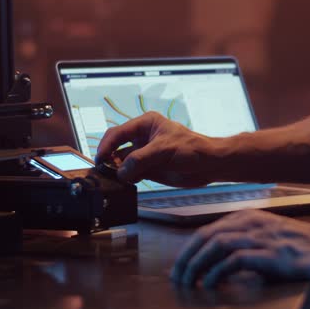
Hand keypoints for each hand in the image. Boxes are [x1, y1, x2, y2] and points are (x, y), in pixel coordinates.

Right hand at [95, 112, 217, 186]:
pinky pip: (131, 173)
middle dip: (109, 159)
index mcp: (145, 124)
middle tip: (103, 171)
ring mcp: (145, 154)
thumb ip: (140, 159)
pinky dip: (126, 179)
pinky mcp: (148, 168)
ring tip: (113, 180)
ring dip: (117, 171)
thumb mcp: (164, 150)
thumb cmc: (192, 148)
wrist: (208, 165)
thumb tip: (121, 171)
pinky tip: (124, 184)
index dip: (106, 145)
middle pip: (116, 147)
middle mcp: (142, 138)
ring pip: (122, 162)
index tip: (101, 159)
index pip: (118, 133)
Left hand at [170, 209, 309, 287]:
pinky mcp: (272, 254)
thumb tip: (214, 262)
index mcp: (248, 218)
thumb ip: (244, 242)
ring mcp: (262, 238)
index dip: (188, 249)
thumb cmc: (299, 244)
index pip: (207, 230)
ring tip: (189, 282)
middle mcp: (252, 224)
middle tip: (176, 278)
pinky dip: (219, 271)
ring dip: (198, 264)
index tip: (179, 267)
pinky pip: (237, 260)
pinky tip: (212, 283)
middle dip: (187, 258)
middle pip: (207, 236)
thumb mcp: (266, 237)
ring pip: (218, 244)